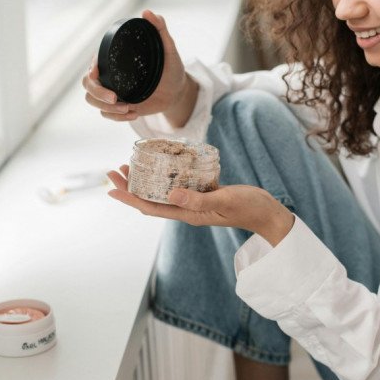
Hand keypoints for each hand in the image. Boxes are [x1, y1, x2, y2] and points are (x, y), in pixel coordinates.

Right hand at [82, 10, 192, 122]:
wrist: (177, 90)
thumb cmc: (171, 67)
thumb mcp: (168, 48)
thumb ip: (160, 29)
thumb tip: (147, 12)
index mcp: (115, 60)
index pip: (94, 63)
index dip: (91, 69)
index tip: (96, 74)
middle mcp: (110, 76)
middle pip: (87, 85)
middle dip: (97, 94)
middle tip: (116, 100)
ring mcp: (112, 92)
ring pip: (93, 102)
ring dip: (108, 109)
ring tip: (129, 109)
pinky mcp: (118, 107)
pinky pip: (106, 115)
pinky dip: (117, 118)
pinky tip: (133, 114)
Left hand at [107, 165, 295, 245]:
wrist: (267, 213)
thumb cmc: (249, 207)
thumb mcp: (224, 200)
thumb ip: (199, 198)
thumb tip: (171, 194)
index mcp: (189, 214)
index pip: (151, 208)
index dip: (129, 198)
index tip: (111, 187)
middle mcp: (188, 210)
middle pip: (151, 200)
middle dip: (131, 187)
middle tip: (115, 170)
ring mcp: (195, 202)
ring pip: (162, 193)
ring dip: (145, 181)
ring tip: (131, 167)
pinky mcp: (203, 194)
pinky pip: (178, 186)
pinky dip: (165, 176)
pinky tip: (163, 165)